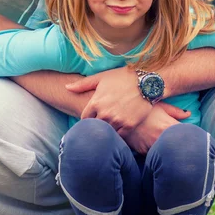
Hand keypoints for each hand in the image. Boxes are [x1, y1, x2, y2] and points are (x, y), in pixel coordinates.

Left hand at [66, 67, 187, 136]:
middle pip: (94, 127)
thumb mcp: (102, 78)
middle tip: (100, 125)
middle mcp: (104, 113)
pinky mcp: (129, 125)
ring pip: (106, 133)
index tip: (91, 119)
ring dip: (107, 131)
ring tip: (110, 128)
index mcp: (96, 102)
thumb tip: (67, 88)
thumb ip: (83, 84)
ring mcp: (117, 120)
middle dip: (96, 126)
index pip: (84, 118)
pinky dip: (118, 135)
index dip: (87, 119)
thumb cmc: (123, 77)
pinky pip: (119, 136)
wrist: (148, 82)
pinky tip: (120, 130)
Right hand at [124, 102, 190, 153]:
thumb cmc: (142, 107)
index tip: (188, 135)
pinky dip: (154, 152)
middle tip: (177, 142)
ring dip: (166, 149)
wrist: (121, 112)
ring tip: (162, 143)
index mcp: (169, 125)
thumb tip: (188, 114)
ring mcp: (151, 146)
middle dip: (179, 144)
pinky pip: (151, 154)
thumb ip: (176, 111)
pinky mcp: (142, 151)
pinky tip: (152, 146)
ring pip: (164, 152)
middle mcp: (162, 138)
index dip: (189, 135)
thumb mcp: (160, 105)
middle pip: (177, 146)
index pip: (187, 134)